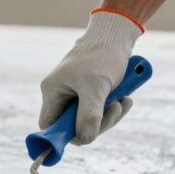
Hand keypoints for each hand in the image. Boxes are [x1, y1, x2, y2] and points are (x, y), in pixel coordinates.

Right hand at [39, 11, 143, 144]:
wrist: (116, 33)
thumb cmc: (102, 56)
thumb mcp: (96, 88)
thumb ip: (89, 116)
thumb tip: (84, 139)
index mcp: (52, 91)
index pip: (49, 125)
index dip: (63, 135)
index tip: (84, 137)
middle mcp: (60, 93)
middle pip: (72, 125)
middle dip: (97, 123)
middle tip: (114, 110)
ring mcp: (74, 92)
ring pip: (89, 118)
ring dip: (109, 115)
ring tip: (123, 100)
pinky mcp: (89, 90)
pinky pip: (99, 109)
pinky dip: (113, 107)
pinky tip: (125, 97)